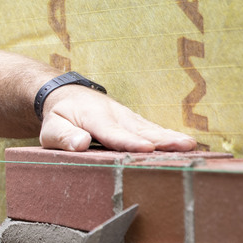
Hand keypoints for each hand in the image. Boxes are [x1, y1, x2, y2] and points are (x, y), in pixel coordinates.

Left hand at [40, 85, 197, 152]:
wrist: (67, 94)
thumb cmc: (59, 115)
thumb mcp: (52, 126)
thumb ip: (63, 136)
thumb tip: (79, 143)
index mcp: (94, 117)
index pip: (113, 132)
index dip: (129, 141)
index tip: (147, 147)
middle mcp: (116, 115)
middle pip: (140, 130)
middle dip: (162, 139)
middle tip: (184, 146)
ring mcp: (127, 118)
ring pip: (150, 128)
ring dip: (171, 137)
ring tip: (191, 145)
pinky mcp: (134, 122)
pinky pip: (152, 129)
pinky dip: (169, 136)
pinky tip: (185, 145)